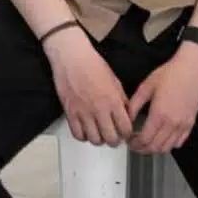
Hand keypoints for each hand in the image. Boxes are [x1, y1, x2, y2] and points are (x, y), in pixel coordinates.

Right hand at [44, 28, 132, 146]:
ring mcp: (84, 113)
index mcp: (113, 101)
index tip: (125, 132)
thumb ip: (121, 100)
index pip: (125, 128)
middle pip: (111, 138)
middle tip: (113, 137)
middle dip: (114, 140)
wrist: (72, 57)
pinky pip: (78, 135)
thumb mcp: (115, 81)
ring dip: (99, 139)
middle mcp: (100, 110)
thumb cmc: (93, 65)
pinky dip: (83, 136)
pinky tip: (86, 131)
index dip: (127, 134)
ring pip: (94, 140)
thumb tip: (126, 114)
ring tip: (99, 134)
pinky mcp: (71, 113)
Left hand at [128, 42, 197, 154]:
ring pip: (167, 148)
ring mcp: (182, 125)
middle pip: (155, 147)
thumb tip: (127, 118)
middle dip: (142, 149)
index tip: (129, 141)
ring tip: (147, 143)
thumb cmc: (170, 73)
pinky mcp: (190, 123)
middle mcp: (172, 123)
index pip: (144, 139)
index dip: (134, 144)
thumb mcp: (146, 87)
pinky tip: (162, 138)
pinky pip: (179, 142)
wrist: (192, 67)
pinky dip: (169, 145)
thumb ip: (134, 105)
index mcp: (159, 114)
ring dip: (155, 149)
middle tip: (135, 145)